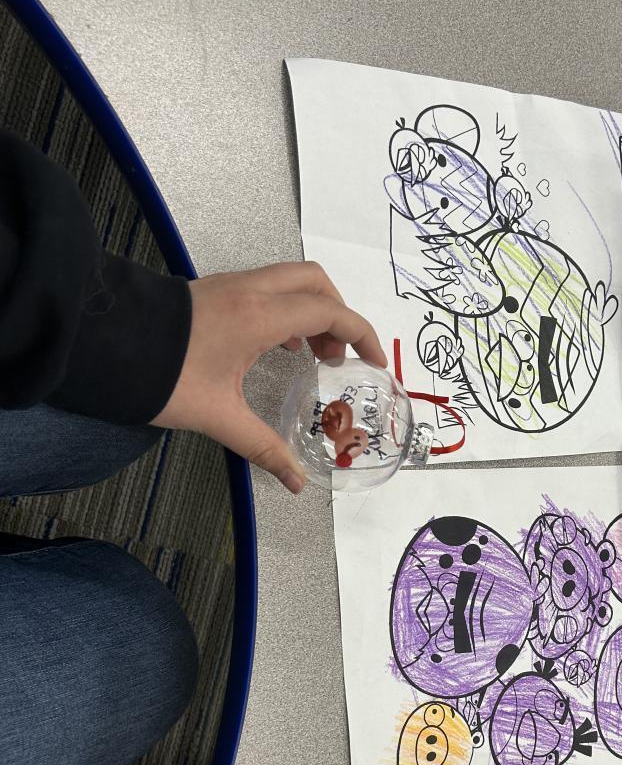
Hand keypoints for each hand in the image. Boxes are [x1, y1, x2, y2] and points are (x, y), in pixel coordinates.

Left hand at [152, 262, 386, 492]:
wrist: (103, 342)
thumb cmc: (160, 375)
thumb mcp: (218, 417)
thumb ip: (263, 447)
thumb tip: (297, 483)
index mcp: (259, 316)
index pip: (330, 312)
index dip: (362, 334)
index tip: (375, 361)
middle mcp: (250, 291)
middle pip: (316, 282)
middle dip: (339, 314)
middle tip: (339, 355)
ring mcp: (231, 286)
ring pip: (291, 281)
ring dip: (312, 312)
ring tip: (313, 354)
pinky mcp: (215, 291)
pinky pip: (266, 289)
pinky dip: (286, 311)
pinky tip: (277, 346)